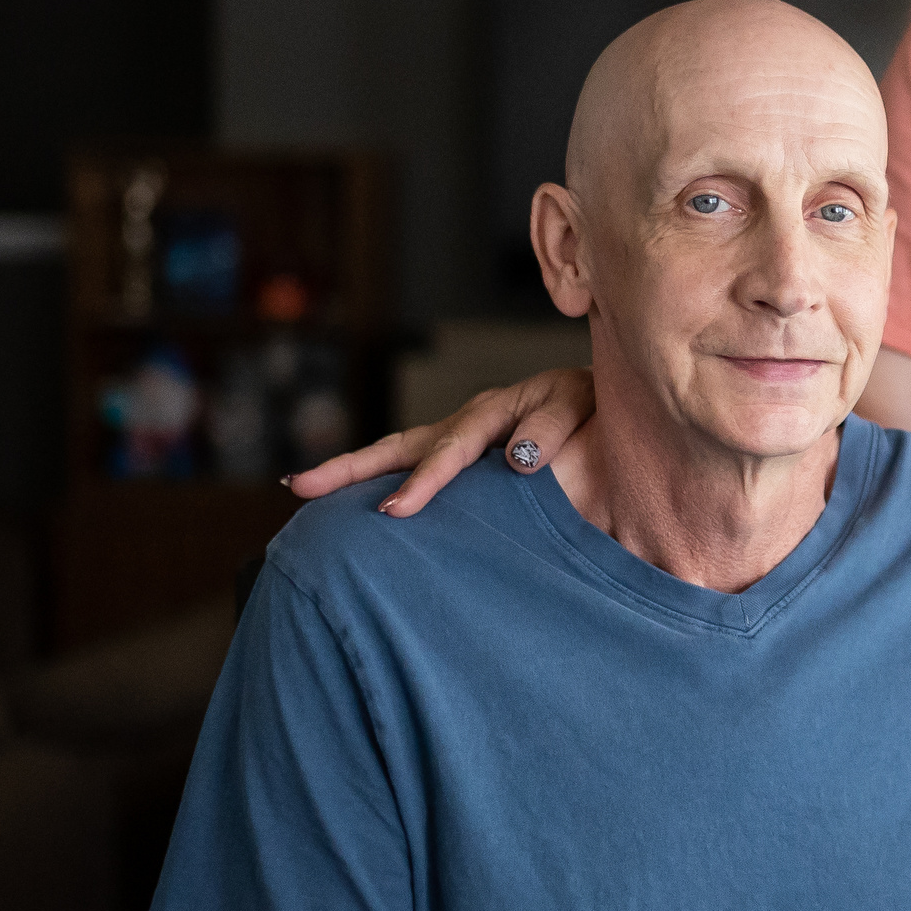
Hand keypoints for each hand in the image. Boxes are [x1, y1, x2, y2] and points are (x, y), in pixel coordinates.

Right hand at [286, 367, 594, 517]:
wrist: (610, 400)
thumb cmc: (594, 405)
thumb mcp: (579, 403)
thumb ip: (551, 426)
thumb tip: (515, 459)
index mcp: (493, 412)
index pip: (450, 450)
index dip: (423, 481)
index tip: (394, 510)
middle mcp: (467, 423)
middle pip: (399, 446)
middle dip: (349, 469)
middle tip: (300, 487)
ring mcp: (461, 438)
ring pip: (398, 455)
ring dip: (352, 474)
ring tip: (301, 489)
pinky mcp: (466, 457)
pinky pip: (417, 467)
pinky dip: (383, 481)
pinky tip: (356, 506)